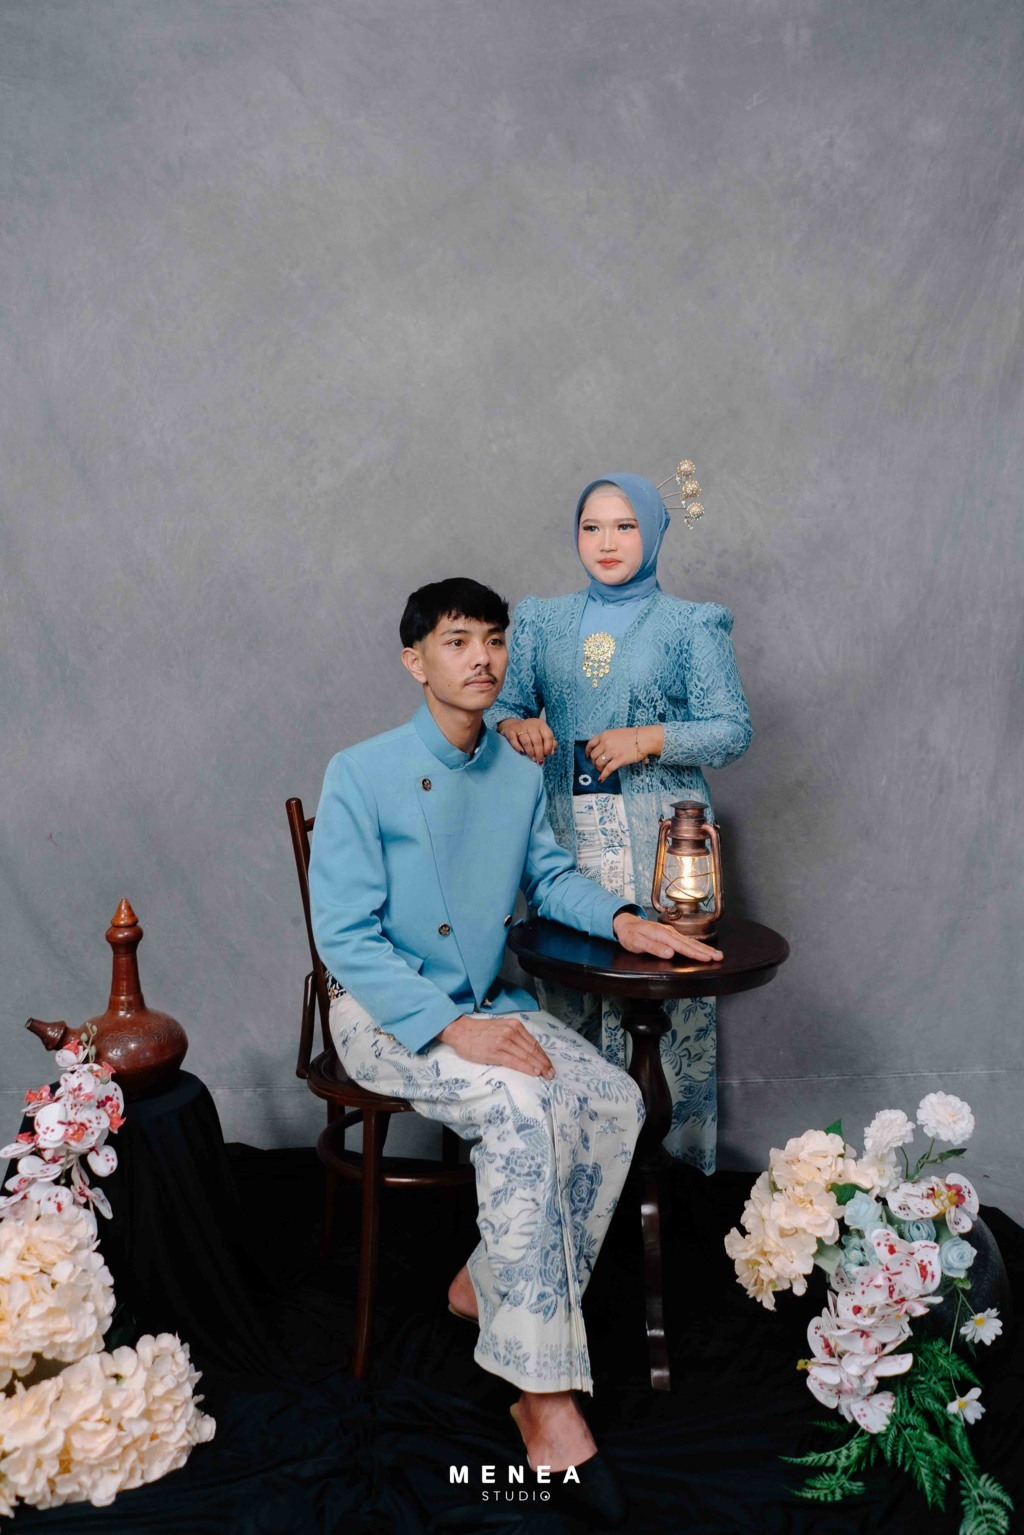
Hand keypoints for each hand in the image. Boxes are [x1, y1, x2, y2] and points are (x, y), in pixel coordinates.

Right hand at [438, 1014, 555, 1077]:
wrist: (461, 1031)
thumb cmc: (479, 1032)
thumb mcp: (501, 1028)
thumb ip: (514, 1036)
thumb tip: (528, 1050)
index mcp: (514, 1025)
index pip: (533, 1043)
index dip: (543, 1055)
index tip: (549, 1065)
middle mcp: (511, 1031)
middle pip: (532, 1050)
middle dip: (544, 1063)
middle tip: (552, 1073)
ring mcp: (504, 1041)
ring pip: (526, 1056)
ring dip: (539, 1067)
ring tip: (546, 1075)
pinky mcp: (495, 1052)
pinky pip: (515, 1061)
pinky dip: (526, 1067)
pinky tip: (534, 1072)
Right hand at [497, 717, 557, 764]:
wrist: (513, 725)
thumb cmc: (530, 732)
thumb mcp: (541, 734)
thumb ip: (549, 742)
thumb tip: (552, 752)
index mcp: (541, 724)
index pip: (548, 735)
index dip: (548, 747)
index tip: (546, 755)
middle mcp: (531, 724)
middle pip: (537, 740)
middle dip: (539, 752)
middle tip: (539, 760)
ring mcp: (520, 726)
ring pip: (526, 741)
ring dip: (530, 751)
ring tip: (532, 758)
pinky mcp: (510, 731)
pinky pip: (513, 740)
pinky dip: (518, 747)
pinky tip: (521, 752)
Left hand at [586, 726, 663, 781]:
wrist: (644, 738)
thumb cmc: (632, 735)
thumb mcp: (616, 733)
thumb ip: (607, 739)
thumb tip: (601, 749)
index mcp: (605, 735)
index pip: (590, 744)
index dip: (587, 751)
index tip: (587, 756)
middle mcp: (606, 743)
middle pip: (593, 755)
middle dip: (593, 761)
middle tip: (597, 765)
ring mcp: (612, 752)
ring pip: (598, 763)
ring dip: (598, 768)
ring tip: (601, 770)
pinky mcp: (619, 760)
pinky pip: (607, 770)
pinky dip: (603, 776)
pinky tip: (601, 779)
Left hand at [612, 911, 722, 963]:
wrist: (625, 923)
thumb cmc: (630, 935)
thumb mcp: (637, 943)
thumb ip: (653, 947)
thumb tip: (670, 953)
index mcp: (661, 934)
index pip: (681, 946)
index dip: (695, 953)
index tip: (707, 959)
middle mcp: (668, 932)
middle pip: (690, 943)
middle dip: (706, 950)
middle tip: (719, 956)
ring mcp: (670, 932)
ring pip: (690, 941)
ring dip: (704, 948)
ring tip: (717, 954)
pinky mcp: (670, 934)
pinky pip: (686, 940)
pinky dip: (697, 945)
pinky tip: (703, 949)